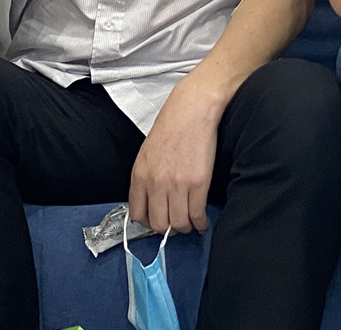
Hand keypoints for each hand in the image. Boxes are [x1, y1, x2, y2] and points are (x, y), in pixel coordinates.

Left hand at [127, 83, 221, 234]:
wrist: (192, 110)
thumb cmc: (171, 129)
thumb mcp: (147, 154)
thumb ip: (146, 180)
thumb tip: (152, 205)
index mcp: (139, 175)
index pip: (137, 214)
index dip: (149, 223)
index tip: (158, 222)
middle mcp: (155, 183)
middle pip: (159, 224)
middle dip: (168, 229)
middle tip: (176, 224)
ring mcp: (177, 184)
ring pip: (179, 224)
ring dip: (186, 228)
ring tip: (191, 222)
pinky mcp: (198, 183)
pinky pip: (197, 215)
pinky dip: (201, 224)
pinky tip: (202, 221)